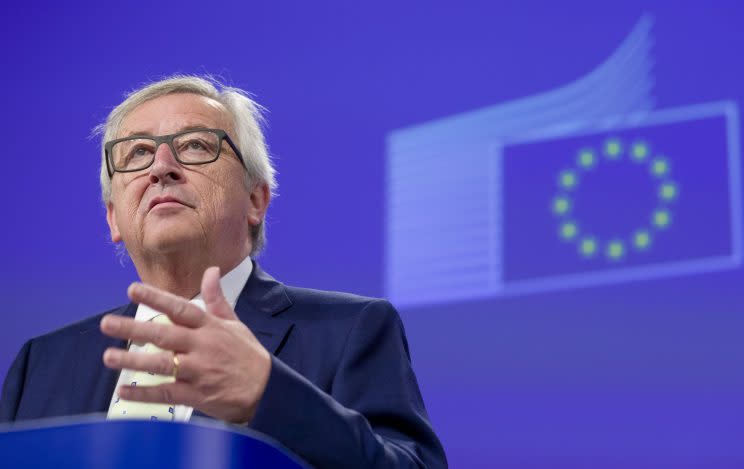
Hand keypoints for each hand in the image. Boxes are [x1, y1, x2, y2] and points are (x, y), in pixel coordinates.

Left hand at [100, 267, 270, 423]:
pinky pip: (165, 393)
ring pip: (161, 364)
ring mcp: (199, 371)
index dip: (157, 298)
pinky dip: (144, 393)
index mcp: (210, 327)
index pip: (180, 308)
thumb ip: (216, 298)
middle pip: (164, 335)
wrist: (266, 389)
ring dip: (133, 360)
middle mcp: (202, 347)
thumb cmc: (247, 355)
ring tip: (110, 356)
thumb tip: (211, 271)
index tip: (133, 288)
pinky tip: (124, 390)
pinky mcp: (196, 395)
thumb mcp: (234, 323)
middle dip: (134, 328)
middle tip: (107, 323)